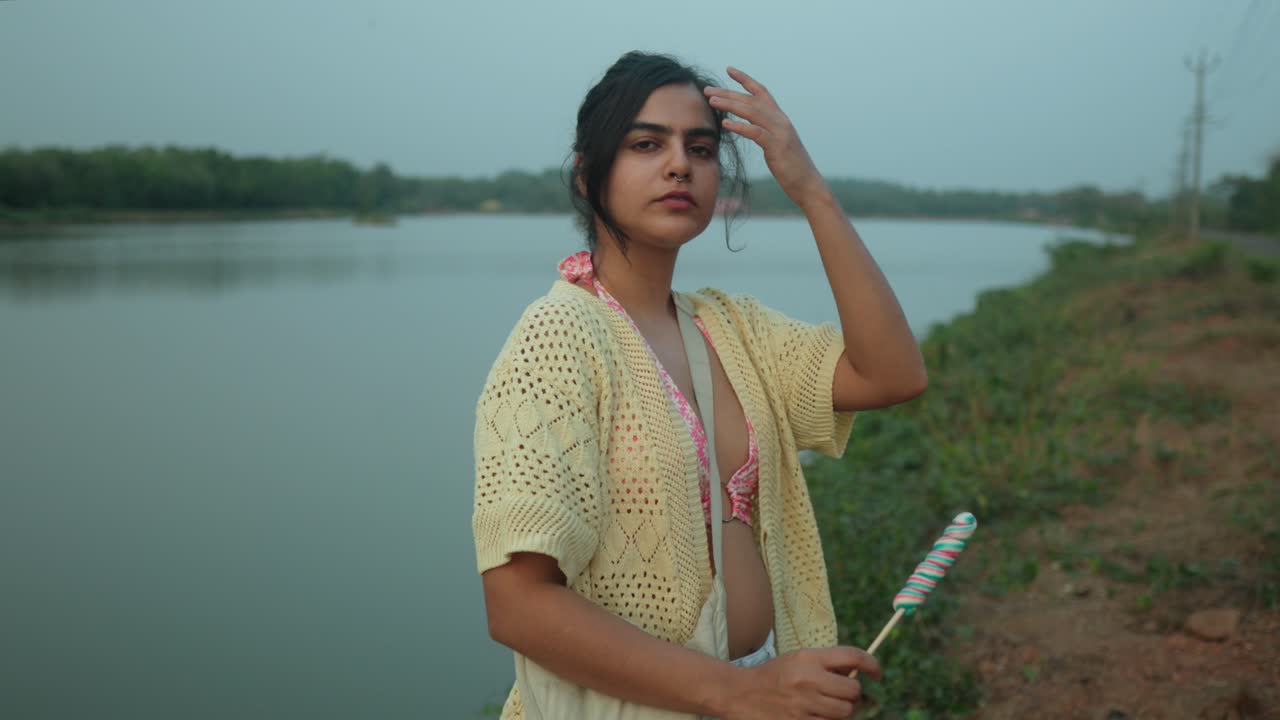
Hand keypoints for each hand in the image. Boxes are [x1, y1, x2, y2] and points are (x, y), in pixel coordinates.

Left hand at [705, 67, 828, 209]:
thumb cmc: (791, 168)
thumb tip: (752, 127)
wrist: (808, 184)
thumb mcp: (778, 145)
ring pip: (752, 112)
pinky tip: (725, 123)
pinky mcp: (777, 146)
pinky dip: (740, 126)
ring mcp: (780, 132)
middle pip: (751, 100)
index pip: (761, 92)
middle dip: (728, 92)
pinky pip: (755, 132)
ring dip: (730, 105)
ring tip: (712, 101)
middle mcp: (781, 120)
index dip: (745, 80)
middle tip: (708, 90)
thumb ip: (766, 132)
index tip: (728, 70)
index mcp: (780, 118)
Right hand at [719, 646, 881, 719]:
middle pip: (852, 689)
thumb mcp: (799, 660)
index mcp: (809, 658)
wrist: (741, 694)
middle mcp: (808, 679)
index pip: (852, 656)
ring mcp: (803, 704)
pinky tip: (819, 717)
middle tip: (845, 695)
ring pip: (845, 712)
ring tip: (830, 707)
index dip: (872, 664)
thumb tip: (859, 672)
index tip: (878, 673)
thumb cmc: (775, 676)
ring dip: (844, 711)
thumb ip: (827, 664)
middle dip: (854, 694)